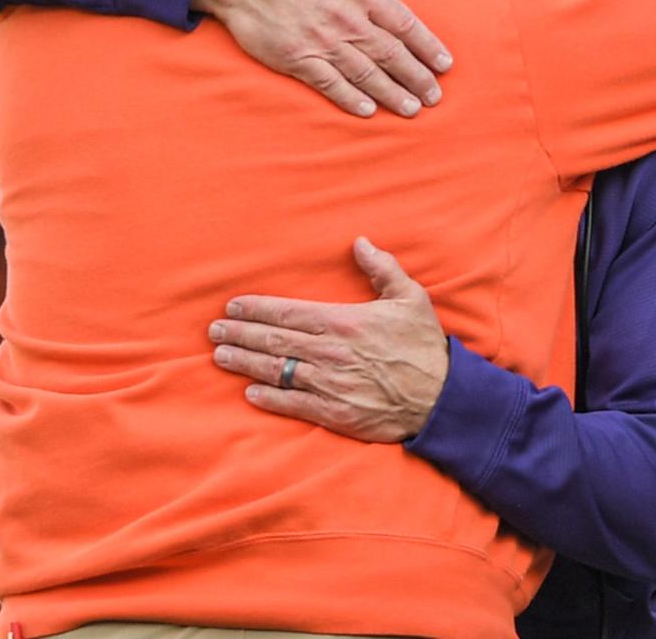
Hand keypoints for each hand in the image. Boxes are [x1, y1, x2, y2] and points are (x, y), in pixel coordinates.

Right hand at [192, 0, 451, 116]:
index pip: (404, 24)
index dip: (428, 46)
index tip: (445, 64)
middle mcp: (346, 20)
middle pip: (391, 54)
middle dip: (417, 77)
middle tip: (435, 97)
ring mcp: (322, 42)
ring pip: (366, 74)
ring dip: (392, 93)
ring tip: (413, 109)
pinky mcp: (298, 59)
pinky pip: (330, 84)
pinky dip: (350, 98)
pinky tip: (369, 110)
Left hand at [209, 237, 448, 441]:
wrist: (443, 399)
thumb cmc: (425, 345)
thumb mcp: (410, 297)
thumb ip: (382, 268)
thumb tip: (361, 242)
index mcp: (343, 322)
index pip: (287, 313)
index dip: (255, 309)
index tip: (232, 307)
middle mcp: (330, 352)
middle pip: (273, 341)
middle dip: (239, 334)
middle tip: (213, 331)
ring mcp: (330, 384)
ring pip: (276, 371)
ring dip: (244, 363)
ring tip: (220, 356)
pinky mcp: (335, 413)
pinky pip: (293, 404)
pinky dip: (268, 398)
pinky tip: (250, 392)